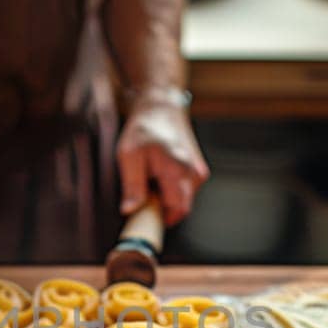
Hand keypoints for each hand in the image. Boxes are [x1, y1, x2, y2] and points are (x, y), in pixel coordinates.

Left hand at [116, 93, 209, 225]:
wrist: (161, 107)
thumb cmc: (143, 129)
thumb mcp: (129, 156)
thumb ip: (132, 186)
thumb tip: (130, 211)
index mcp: (177, 170)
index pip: (177, 210)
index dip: (161, 219)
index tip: (144, 219)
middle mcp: (194, 172)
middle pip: (182, 208)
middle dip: (162, 209)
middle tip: (143, 197)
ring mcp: (199, 171)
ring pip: (183, 199)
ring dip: (166, 198)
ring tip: (150, 179)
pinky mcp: (199, 170)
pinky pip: (186, 190)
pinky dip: (172, 189)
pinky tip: (160, 175)